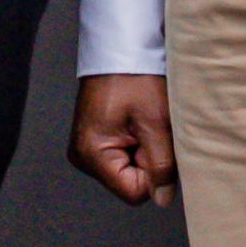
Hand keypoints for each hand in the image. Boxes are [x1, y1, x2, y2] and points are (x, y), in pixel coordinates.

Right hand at [71, 72, 177, 205]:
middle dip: (148, 161)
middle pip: (129, 183)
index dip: (154, 174)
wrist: (119, 48)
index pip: (134, 192)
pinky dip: (135, 144)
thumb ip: (162, 165)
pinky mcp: (92, 142)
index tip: (154, 141)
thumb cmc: (135, 77)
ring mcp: (85, 150)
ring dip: (143, 152)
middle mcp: (83, 157)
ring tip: (141, 121)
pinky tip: (134, 122)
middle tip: (148, 126)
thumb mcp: (156, 121)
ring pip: (127, 171)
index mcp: (92, 153)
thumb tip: (163, 199)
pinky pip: (121, 157)